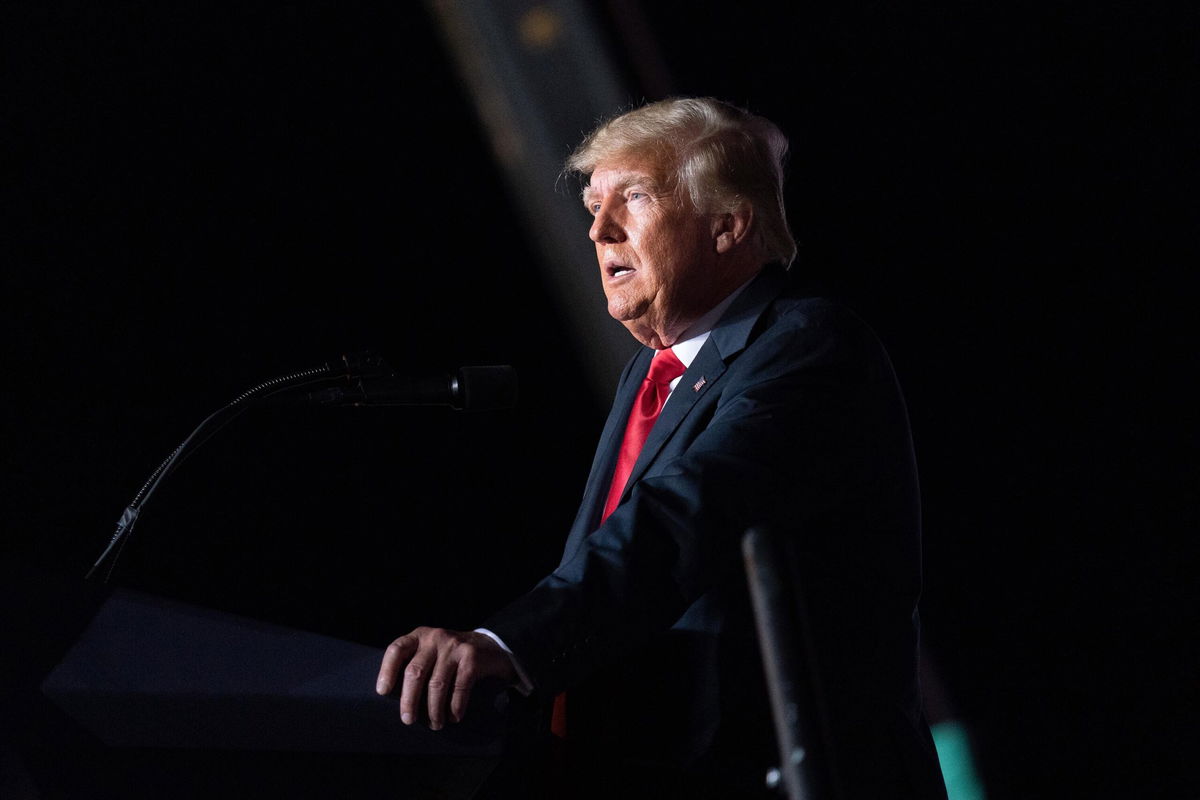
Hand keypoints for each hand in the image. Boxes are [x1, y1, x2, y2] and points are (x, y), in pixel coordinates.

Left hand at [375, 627, 516, 729]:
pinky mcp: (470, 657)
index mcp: (419, 637)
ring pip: (437, 684)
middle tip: (408, 719)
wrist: (486, 646)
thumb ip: (413, 664)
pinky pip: (459, 687)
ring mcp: (453, 646)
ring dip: (434, 710)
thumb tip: (393, 697)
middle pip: (415, 672)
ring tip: (435, 724)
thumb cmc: (448, 657)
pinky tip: (453, 716)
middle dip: (409, 700)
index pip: (397, 650)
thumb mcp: (429, 652)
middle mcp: (434, 638)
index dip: (387, 671)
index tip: (383, 692)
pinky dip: (455, 706)